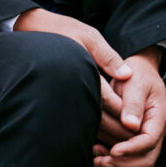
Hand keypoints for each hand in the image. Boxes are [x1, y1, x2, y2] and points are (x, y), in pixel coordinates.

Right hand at [14, 8, 133, 138]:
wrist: (30, 28)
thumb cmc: (60, 30)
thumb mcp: (88, 36)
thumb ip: (108, 56)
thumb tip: (127, 75)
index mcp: (82, 70)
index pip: (105, 98)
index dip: (121, 111)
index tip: (135, 123)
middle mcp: (71, 85)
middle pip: (96, 113)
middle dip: (113, 126)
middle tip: (130, 138)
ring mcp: (62, 92)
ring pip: (85, 116)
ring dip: (101, 127)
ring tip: (117, 137)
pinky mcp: (57, 95)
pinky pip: (76, 110)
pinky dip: (88, 120)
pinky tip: (97, 126)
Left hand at [92, 49, 165, 166]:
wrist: (137, 69)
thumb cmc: (138, 73)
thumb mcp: (136, 82)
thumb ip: (133, 103)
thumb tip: (131, 125)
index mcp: (159, 116)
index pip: (150, 140)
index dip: (132, 149)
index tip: (114, 151)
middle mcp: (155, 129)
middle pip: (146, 159)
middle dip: (124, 165)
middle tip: (103, 161)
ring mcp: (145, 135)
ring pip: (136, 162)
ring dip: (116, 165)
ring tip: (96, 158)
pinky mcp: (133, 137)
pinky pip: (127, 156)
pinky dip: (112, 158)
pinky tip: (97, 153)